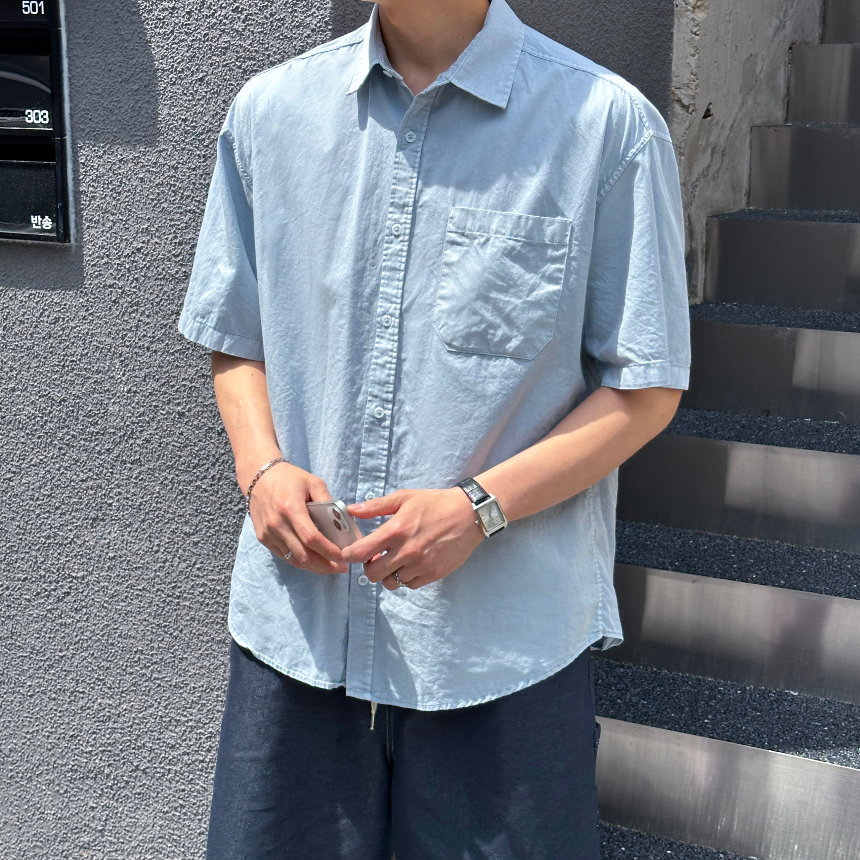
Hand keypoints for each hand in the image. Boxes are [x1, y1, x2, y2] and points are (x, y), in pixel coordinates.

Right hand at [246, 462, 347, 573]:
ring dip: (315, 568)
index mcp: (291, 508)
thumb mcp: (313, 482)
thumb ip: (328, 501)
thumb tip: (343, 523)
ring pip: (294, 560)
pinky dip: (301, 562)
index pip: (311, 538)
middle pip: (303, 554)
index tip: (343, 556)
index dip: (328, 551)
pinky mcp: (263, 538)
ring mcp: (268, 533)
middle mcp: (277, 524)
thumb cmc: (289, 478)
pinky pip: (285, 556)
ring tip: (332, 568)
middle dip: (325, 565)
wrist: (259, 477)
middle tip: (342, 567)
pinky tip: (315, 563)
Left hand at [343, 488, 482, 589]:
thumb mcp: (404, 498)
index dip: (350, 555)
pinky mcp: (433, 574)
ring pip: (390, 583)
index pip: (360, 552)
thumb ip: (376, 506)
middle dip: (368, 567)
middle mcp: (406, 551)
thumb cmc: (434, 503)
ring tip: (394, 561)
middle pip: (372, 574)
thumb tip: (351, 509)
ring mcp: (420, 565)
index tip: (351, 552)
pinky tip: (410, 564)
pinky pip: (409, 585)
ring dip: (388, 574)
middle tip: (374, 558)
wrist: (468, 514)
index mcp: (396, 530)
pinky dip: (406, 578)